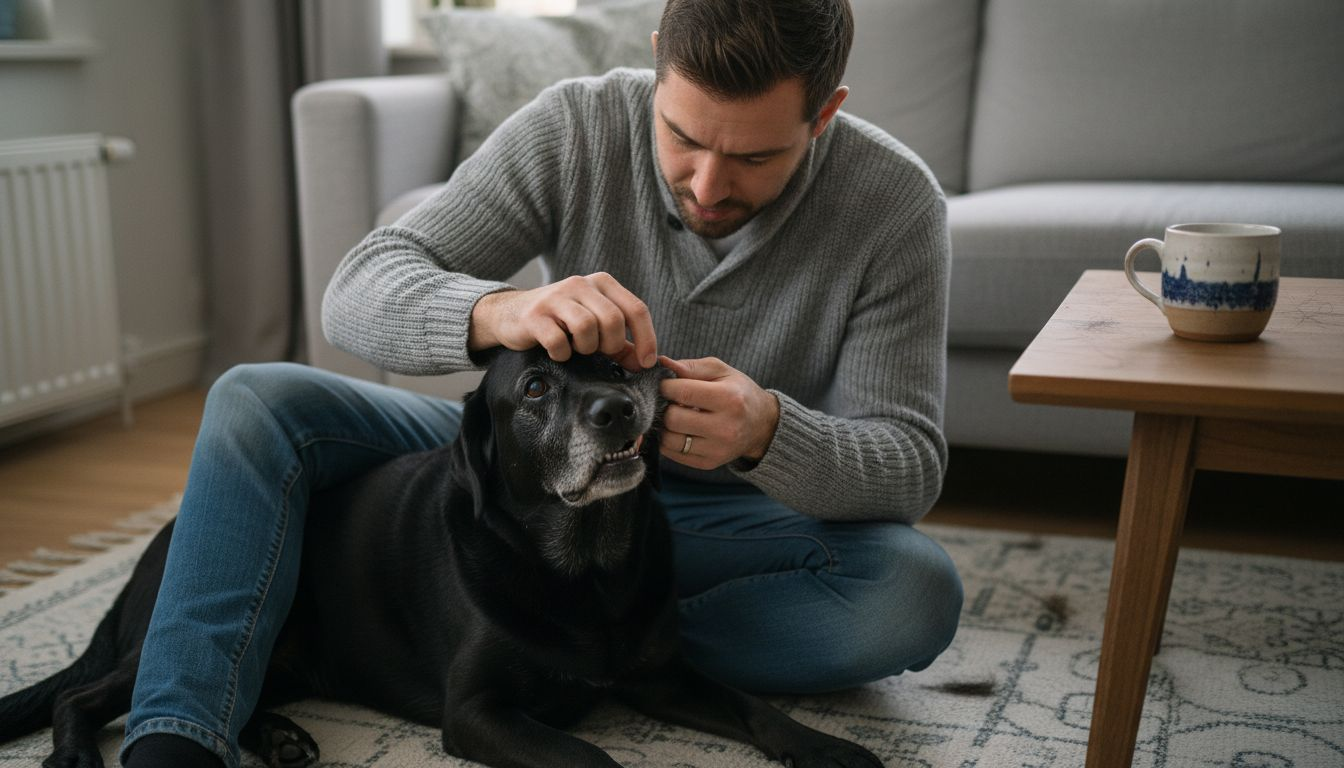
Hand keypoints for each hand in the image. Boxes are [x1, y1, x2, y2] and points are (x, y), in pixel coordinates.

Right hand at [469, 272, 656, 369]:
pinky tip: (557, 352)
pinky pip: (558, 341)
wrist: (510, 314)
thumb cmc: (560, 322)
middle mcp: (580, 284)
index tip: (646, 363)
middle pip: (613, 320)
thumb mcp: (593, 326)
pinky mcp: (534, 315)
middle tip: (597, 352)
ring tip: (575, 348)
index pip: (636, 309)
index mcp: (602, 283)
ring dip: (585, 348)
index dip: (646, 339)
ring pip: (587, 328)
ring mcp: (556, 297)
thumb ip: (619, 343)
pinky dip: (562, 353)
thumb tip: (643, 363)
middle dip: (610, 345)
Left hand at [659, 356, 779, 469]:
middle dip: (666, 407)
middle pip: (673, 418)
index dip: (666, 386)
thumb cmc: (738, 393)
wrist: (761, 425)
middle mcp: (724, 428)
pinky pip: (672, 454)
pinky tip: (680, 430)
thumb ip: (692, 366)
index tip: (667, 384)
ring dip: (665, 426)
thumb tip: (663, 362)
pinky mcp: (708, 463)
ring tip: (676, 415)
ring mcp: (717, 449)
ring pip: (669, 440)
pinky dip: (669, 441)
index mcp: (729, 399)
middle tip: (671, 402)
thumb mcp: (722, 372)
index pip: (682, 392)